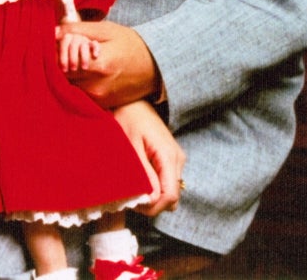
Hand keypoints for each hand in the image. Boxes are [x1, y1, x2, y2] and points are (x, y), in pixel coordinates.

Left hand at [55, 20, 158, 106]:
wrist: (156, 66)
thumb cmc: (130, 44)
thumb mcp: (106, 30)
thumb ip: (78, 30)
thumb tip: (53, 32)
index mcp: (99, 65)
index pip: (62, 62)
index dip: (57, 50)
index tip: (61, 42)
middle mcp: (97, 86)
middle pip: (63, 75)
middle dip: (61, 61)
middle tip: (69, 49)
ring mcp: (100, 99)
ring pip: (69, 86)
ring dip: (68, 73)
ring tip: (78, 60)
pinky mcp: (102, 105)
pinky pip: (79, 94)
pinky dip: (77, 83)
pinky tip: (85, 71)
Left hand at [58, 30, 100, 71]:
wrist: (76, 58)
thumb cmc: (64, 59)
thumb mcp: (57, 58)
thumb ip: (54, 57)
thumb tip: (47, 60)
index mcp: (65, 39)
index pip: (63, 44)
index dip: (63, 57)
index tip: (63, 69)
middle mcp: (74, 37)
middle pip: (73, 45)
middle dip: (73, 58)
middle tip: (73, 69)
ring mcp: (83, 40)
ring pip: (84, 46)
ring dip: (84, 57)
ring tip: (84, 68)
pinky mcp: (92, 44)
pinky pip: (95, 44)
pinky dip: (96, 49)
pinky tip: (95, 56)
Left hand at [111, 100, 185, 215]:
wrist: (133, 100)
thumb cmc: (128, 118)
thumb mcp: (131, 146)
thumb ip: (144, 173)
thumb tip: (153, 200)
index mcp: (169, 156)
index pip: (170, 196)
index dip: (154, 207)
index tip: (135, 205)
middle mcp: (177, 159)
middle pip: (172, 196)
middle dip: (154, 204)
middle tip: (132, 199)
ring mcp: (176, 158)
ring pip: (170, 189)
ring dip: (155, 195)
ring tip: (134, 188)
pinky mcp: (171, 157)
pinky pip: (167, 180)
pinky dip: (156, 186)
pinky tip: (141, 180)